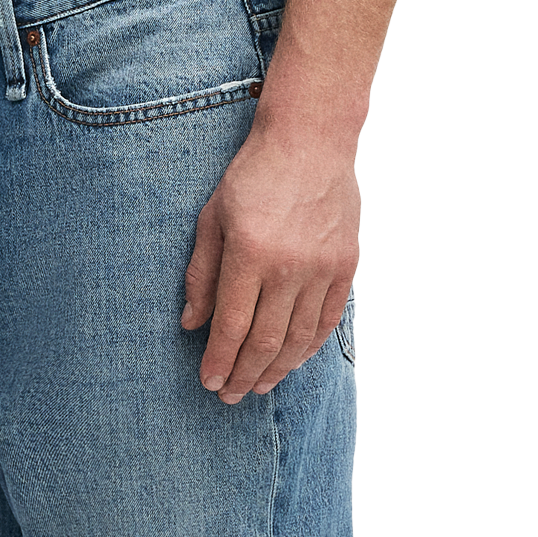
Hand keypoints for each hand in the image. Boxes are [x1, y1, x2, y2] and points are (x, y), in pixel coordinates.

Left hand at [181, 122, 357, 401]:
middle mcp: (288, 265)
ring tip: (259, 386)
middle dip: (244, 375)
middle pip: (265, 340)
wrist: (311, 141)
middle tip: (230, 395)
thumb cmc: (252, 176)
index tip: (209, 382)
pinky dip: (308, 348)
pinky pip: (327, 320)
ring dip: (276, 369)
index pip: (231, 325)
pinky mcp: (346, 265)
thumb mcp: (211, 218)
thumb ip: (201, 274)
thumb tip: (191, 324)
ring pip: (298, 338)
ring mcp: (322, 267)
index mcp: (249, 252)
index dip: (219, 360)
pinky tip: (291, 362)